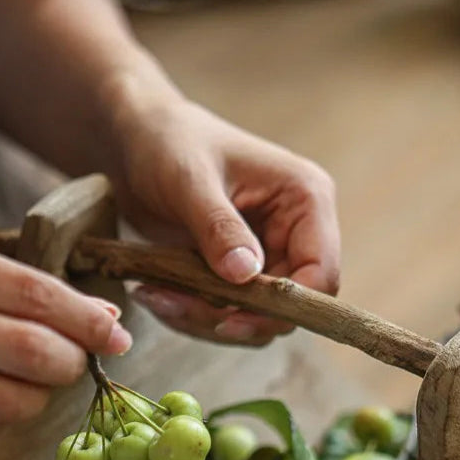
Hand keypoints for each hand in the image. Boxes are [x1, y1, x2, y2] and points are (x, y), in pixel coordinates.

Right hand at [0, 225, 131, 456]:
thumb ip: (14, 285)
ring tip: (21, 384)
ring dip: (33, 401)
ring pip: (6, 405)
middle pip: (29, 354)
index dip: (87, 322)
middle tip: (72, 364)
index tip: (117, 338)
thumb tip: (105, 322)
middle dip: (70, 365)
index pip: (33, 295)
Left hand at [104, 92, 340, 344]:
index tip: (230, 319)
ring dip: (206, 319)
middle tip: (177, 307)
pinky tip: (157, 294)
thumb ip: (219, 228)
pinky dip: (194, 314)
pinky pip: (230, 312)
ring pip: (257, 317)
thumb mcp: (189, 181)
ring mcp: (270, 255)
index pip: (321, 274)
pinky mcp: (241, 272)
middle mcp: (297, 232)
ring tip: (155, 297)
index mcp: (305, 200)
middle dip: (234, 317)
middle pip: (288, 306)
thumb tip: (245, 275)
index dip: (285, 307)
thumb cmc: (168, 142)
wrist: (137, 140)